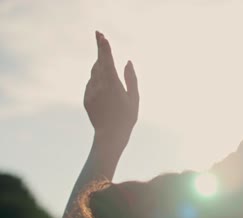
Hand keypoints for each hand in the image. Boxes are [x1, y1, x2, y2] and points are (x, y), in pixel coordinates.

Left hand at [84, 31, 138, 145]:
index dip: (104, 47)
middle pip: (98, 62)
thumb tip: (127, 61)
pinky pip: (91, 83)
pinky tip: (105, 84)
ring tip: (106, 61)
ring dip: (100, 64)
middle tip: (100, 36)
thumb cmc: (126, 117)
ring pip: (94, 72)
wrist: (110, 135)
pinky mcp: (86, 98)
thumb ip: (131, 78)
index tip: (101, 35)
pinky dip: (97, 78)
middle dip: (100, 50)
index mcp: (112, 84)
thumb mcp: (134, 98)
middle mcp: (99, 86)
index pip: (106, 60)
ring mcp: (90, 92)